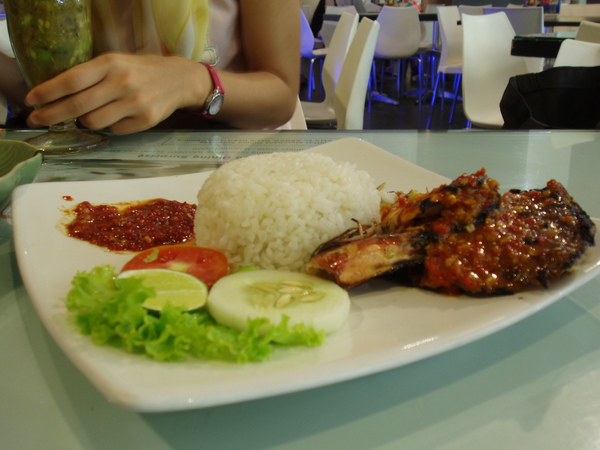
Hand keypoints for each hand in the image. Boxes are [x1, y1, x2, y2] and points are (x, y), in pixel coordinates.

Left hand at [25, 53, 206, 134]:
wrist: (179, 79)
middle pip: (77, 105)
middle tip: (37, 121)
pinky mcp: (146, 120)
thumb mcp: (115, 62)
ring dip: (85, 121)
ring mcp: (135, 103)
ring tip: (91, 114)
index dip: (47, 92)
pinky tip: (118, 117)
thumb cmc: (140, 70)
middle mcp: (122, 82)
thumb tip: (59, 96)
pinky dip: (110, 126)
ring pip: (93, 121)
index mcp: (111, 64)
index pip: (71, 80)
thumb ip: (91, 76)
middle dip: (52, 115)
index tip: (31, 101)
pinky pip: (114, 131)